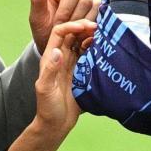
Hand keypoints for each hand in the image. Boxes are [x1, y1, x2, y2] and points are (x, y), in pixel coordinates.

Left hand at [29, 0, 97, 52]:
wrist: (58, 48)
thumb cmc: (43, 31)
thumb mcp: (36, 18)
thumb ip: (38, 0)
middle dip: (66, 9)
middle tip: (59, 25)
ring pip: (88, 1)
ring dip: (77, 18)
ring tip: (69, 29)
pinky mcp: (97, 9)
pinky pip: (97, 10)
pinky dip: (89, 21)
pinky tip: (81, 29)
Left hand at [33, 19, 97, 136]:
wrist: (57, 124)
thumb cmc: (48, 108)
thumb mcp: (46, 89)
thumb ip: (51, 70)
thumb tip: (58, 51)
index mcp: (50, 58)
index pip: (59, 32)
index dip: (72, 25)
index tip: (86, 26)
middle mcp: (61, 57)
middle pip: (72, 34)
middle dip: (84, 27)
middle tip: (99, 27)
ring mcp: (72, 64)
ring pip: (81, 42)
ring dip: (91, 36)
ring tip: (103, 34)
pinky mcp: (82, 71)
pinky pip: (89, 54)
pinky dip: (96, 47)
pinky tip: (104, 47)